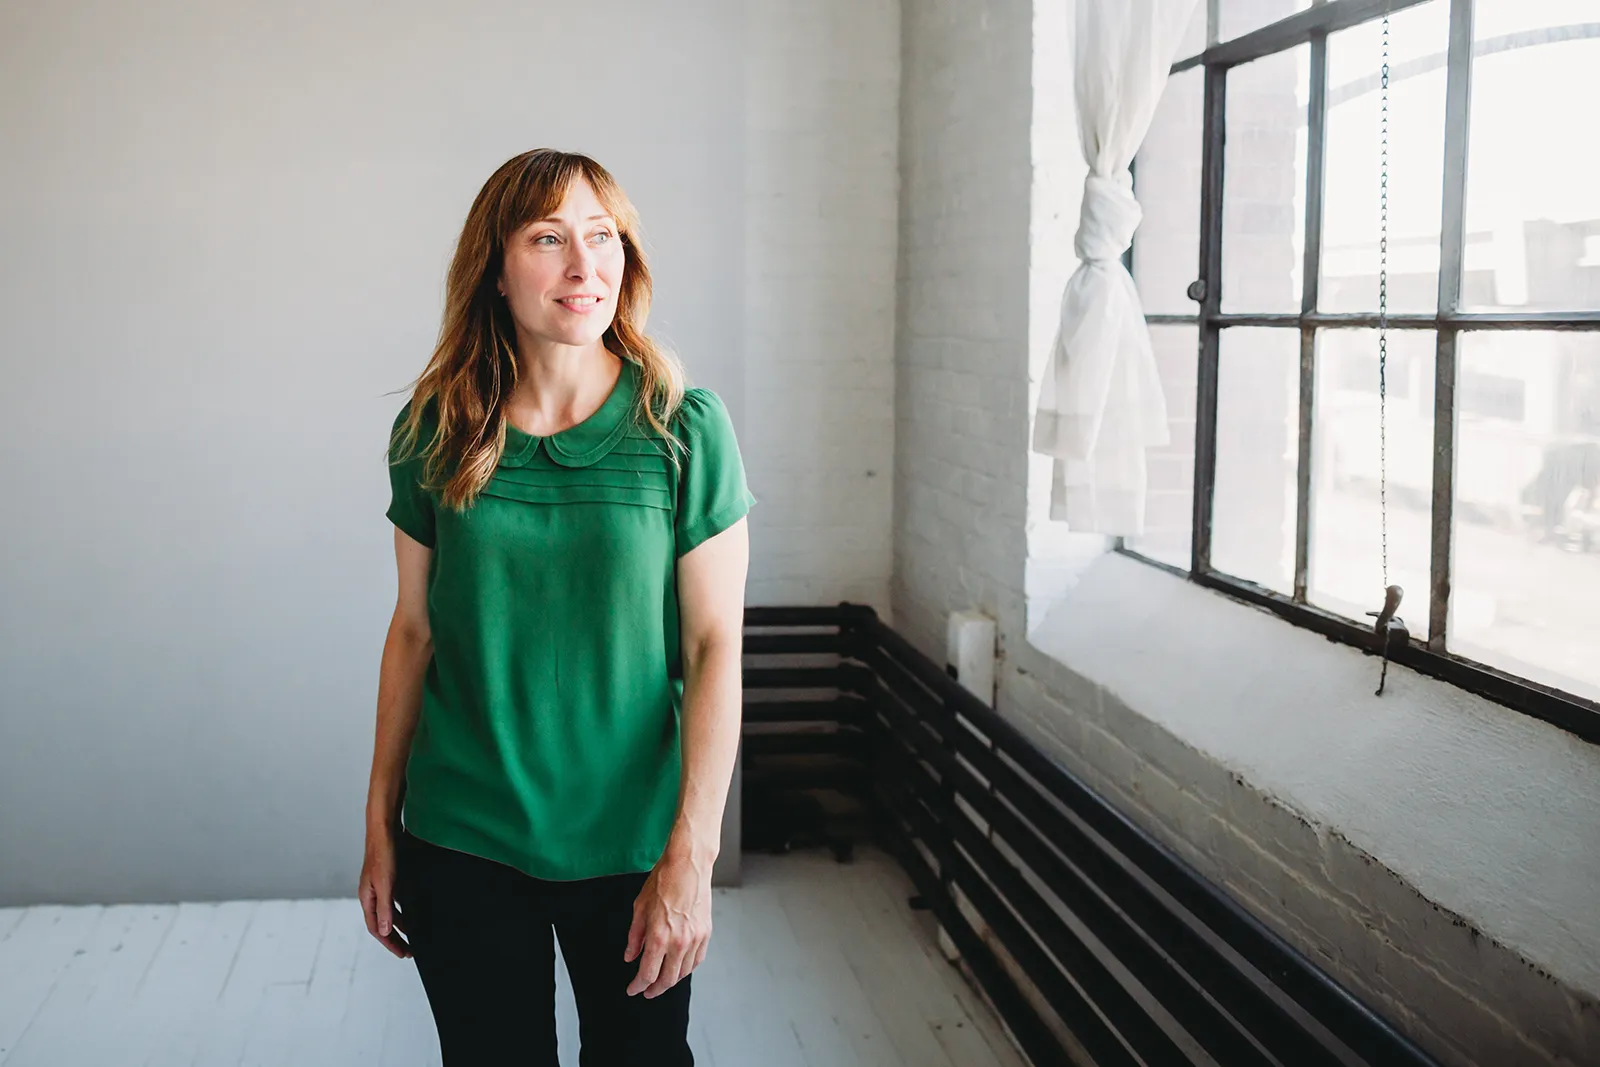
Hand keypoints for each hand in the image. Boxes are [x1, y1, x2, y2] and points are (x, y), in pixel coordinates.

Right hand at [359, 828, 411, 958]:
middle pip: (384, 923)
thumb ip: (385, 908)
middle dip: (396, 938)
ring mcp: (380, 886)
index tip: (403, 953)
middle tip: (410, 950)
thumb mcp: (385, 884)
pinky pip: (396, 900)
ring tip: (414, 934)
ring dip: (401, 924)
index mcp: (367, 898)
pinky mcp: (389, 877)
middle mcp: (372, 894)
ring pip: (391, 912)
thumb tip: (385, 931)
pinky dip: (405, 909)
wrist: (385, 828)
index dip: (390, 943)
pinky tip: (416, 910)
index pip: (377, 929)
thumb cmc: (382, 853)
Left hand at [623, 847, 712, 997]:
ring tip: (661, 980)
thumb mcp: (639, 908)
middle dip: (654, 989)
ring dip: (671, 980)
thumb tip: (630, 955)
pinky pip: (696, 960)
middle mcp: (679, 942)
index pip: (647, 974)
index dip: (637, 986)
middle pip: (667, 979)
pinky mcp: (705, 933)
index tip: (633, 989)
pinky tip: (679, 967)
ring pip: (683, 973)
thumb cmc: (663, 881)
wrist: (688, 865)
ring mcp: (695, 938)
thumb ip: (634, 937)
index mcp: (659, 937)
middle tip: (646, 991)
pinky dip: (686, 968)